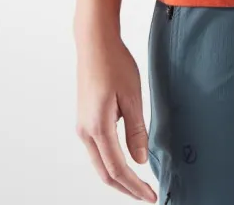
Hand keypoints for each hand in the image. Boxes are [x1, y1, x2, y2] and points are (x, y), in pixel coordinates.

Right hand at [75, 28, 156, 201]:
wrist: (94, 43)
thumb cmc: (114, 64)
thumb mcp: (132, 97)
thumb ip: (136, 131)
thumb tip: (140, 161)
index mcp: (98, 128)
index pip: (117, 169)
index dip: (135, 186)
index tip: (151, 196)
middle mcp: (85, 131)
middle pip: (105, 173)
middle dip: (126, 188)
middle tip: (146, 196)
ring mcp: (83, 126)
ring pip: (100, 163)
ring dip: (118, 177)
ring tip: (139, 184)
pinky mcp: (85, 119)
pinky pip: (98, 150)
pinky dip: (111, 162)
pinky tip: (126, 161)